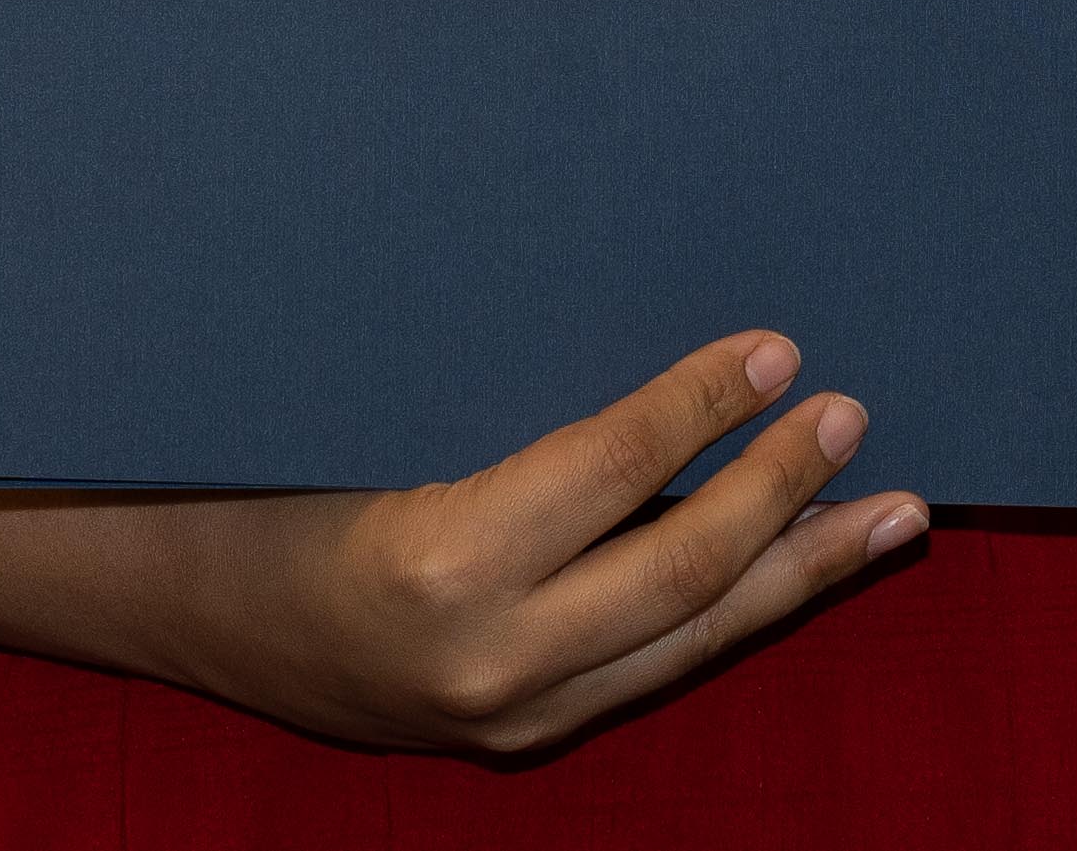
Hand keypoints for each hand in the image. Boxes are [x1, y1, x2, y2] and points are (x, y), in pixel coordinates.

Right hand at [116, 331, 922, 755]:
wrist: (185, 604)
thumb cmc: (273, 472)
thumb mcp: (385, 416)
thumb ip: (525, 400)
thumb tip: (677, 337)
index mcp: (439, 563)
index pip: (616, 470)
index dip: (707, 404)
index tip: (777, 346)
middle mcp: (487, 658)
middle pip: (683, 572)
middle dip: (786, 491)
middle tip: (854, 413)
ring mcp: (509, 715)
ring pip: (692, 639)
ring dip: (801, 570)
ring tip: (892, 514)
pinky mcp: (521, 739)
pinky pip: (656, 667)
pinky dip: (734, 611)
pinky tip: (796, 565)